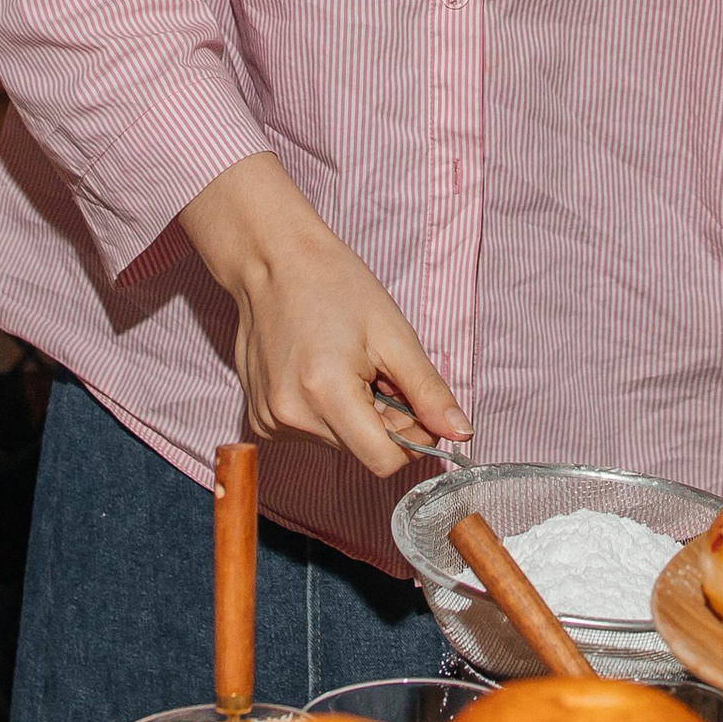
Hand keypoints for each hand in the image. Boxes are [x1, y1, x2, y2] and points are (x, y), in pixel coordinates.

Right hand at [180, 155, 470, 479]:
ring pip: (340, 443)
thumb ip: (429, 391)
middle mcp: (291, 417)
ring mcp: (270, 420)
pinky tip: (320, 371)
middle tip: (376, 369)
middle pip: (362, 450)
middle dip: (383, 420)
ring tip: (344, 363)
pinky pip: (312, 433)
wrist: (274, 261)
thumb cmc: (336, 286)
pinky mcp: (260, 419)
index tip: (415, 404)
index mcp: (326, 394)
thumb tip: (462, 434)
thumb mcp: (393, 333)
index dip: (412, 439)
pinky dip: (327, 411)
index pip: (384, 461)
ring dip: (355, 414)